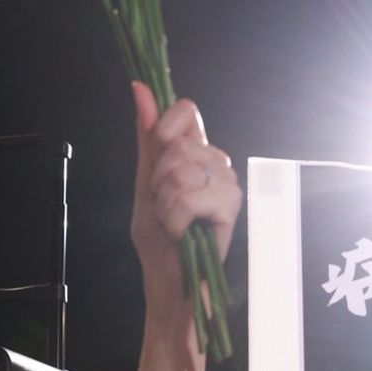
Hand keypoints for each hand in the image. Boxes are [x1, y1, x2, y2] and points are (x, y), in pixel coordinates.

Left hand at [129, 83, 239, 310]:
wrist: (166, 282)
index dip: (165, 125)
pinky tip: (184, 234)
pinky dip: (176, 220)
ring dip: (166, 203)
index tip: (155, 147)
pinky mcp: (231, 210)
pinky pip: (191, 199)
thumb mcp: (144, 181)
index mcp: (197, 153)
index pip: (187, 110)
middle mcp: (217, 165)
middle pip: (179, 144)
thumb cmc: (158, 239)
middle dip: (158, 180)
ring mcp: (228, 186)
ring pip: (183, 170)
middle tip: (165, 207)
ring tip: (174, 222)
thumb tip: (140, 88)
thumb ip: (147, 137)